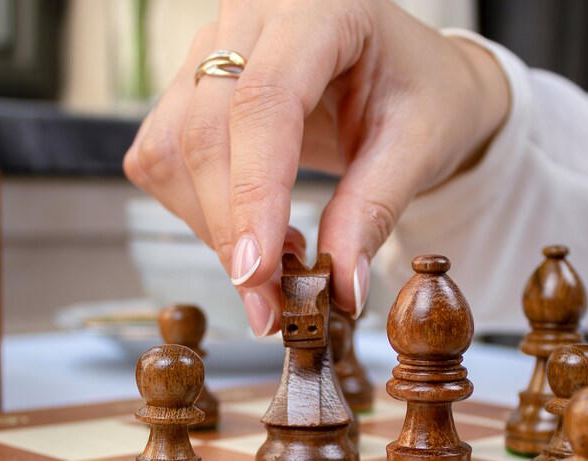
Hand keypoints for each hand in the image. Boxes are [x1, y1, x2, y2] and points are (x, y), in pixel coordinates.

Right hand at [124, 0, 508, 335]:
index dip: (255, 194)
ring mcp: (211, 46)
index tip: (258, 273)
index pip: (264, 102)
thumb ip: (374, 211)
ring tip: (275, 262)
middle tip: (270, 304)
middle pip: (205, 132)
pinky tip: (251, 228)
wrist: (413, 74)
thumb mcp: (420, 146)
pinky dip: (198, 211)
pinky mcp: (192, 85)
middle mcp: (252, 14)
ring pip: (172, 149)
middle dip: (231, 231)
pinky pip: (163, 157)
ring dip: (211, 226)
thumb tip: (339, 286)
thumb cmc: (425, 93)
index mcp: (320, 8)